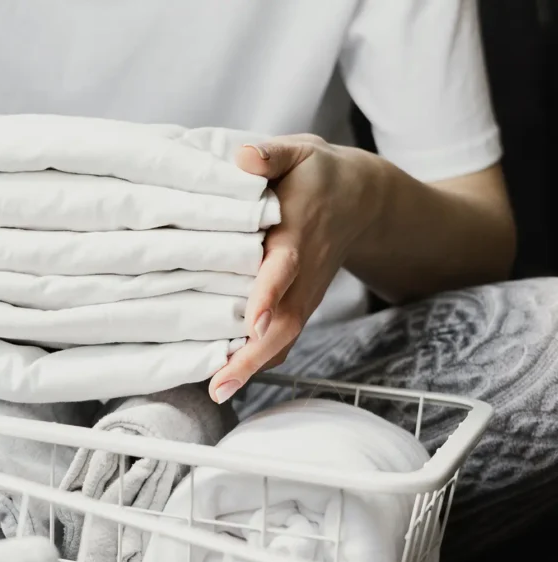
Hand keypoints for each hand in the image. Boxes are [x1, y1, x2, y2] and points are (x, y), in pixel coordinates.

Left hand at [207, 135, 379, 403]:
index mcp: (298, 232)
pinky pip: (280, 338)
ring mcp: (303, 294)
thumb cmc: (317, 173)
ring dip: (252, 367)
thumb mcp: (299, 151)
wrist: (361, 199)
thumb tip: (244, 157)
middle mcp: (302, 273)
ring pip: (283, 337)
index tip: (251, 320)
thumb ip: (271, 153)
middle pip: (284, 321)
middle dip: (254, 355)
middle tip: (220, 384)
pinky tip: (227, 377)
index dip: (269, 293)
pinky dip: (258, 361)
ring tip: (218, 391)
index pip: (283, 266)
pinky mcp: (299, 306)